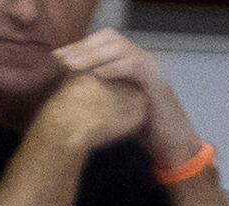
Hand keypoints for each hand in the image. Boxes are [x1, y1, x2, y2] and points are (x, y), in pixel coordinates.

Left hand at [51, 28, 193, 162]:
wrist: (172, 144)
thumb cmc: (143, 128)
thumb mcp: (116, 105)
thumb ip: (99, 91)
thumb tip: (68, 88)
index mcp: (131, 61)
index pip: (103, 41)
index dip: (80, 46)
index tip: (57, 57)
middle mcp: (142, 58)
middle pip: (110, 38)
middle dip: (83, 47)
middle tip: (61, 59)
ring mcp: (152, 67)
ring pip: (120, 48)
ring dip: (94, 55)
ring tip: (73, 65)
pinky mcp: (157, 81)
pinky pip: (134, 66)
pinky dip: (115, 68)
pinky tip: (97, 75)